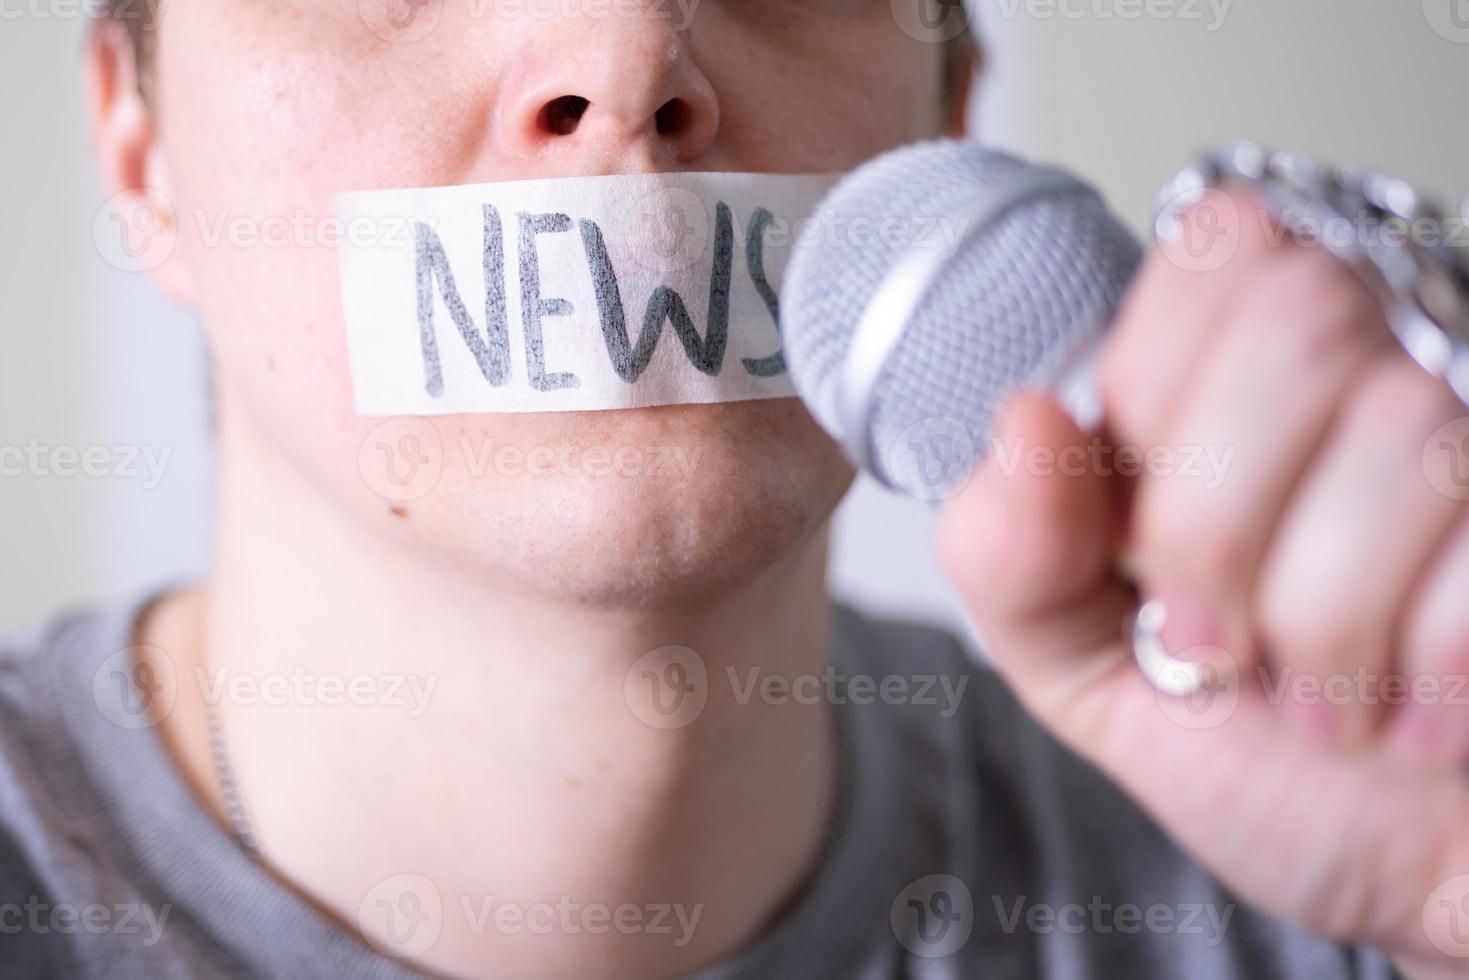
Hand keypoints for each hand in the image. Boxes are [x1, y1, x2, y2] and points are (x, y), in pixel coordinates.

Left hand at [937, 188, 1468, 978]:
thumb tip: (1025, 421)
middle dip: (1220, 527)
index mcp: (1251, 378)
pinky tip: (1421, 711)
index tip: (1143, 538)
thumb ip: (1012, 555)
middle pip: (1298, 322)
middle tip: (1220, 636)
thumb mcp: (1089, 669)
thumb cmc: (1271, 770)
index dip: (1155, 410)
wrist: (1424, 886)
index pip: (1207, 256)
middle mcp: (1398, 366)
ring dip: (1328, 622)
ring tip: (1325, 693)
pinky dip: (1431, 672)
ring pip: (1404, 428)